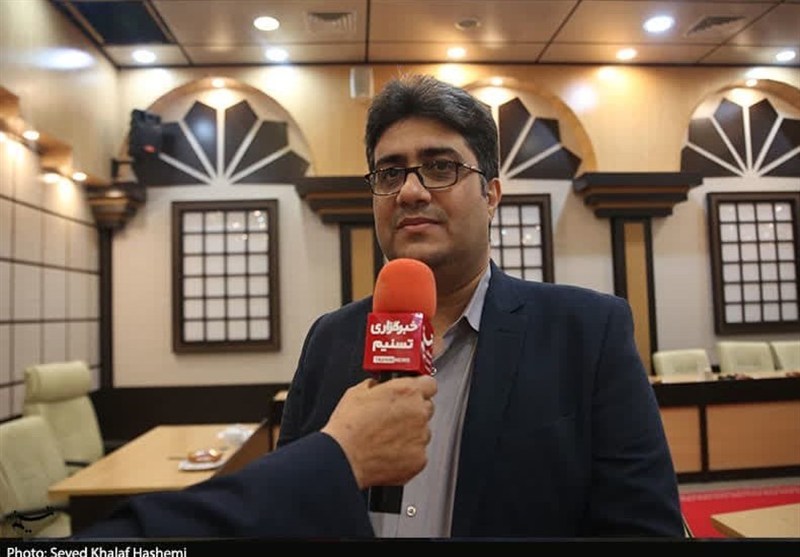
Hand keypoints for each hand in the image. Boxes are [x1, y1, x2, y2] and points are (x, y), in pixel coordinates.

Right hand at [322, 375, 436, 488]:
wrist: (343, 458)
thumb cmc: (348, 427)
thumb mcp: (357, 392)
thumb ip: (376, 385)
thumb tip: (378, 387)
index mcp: (407, 391)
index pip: (429, 384)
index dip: (420, 388)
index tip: (414, 392)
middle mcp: (418, 412)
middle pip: (427, 407)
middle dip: (414, 411)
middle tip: (394, 417)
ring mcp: (421, 437)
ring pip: (423, 431)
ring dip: (411, 432)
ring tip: (388, 437)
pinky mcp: (419, 459)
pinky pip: (418, 452)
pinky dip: (408, 452)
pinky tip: (389, 451)